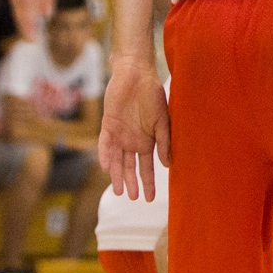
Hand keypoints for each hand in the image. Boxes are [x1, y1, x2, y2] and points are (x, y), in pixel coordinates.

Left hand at [99, 57, 169, 200]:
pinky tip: (107, 167)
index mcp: (147, 141)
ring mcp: (119, 134)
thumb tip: (167, 164)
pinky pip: (104, 143)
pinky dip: (105, 155)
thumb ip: (164, 142)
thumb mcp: (162, 121)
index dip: (148, 182)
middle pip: (130, 167)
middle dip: (131, 183)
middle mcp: (132, 141)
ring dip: (117, 175)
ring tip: (118, 191)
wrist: (136, 75)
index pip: (146, 167)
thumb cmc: (153, 95)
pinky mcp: (108, 125)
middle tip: (132, 198)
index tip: (151, 198)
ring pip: (116, 160)